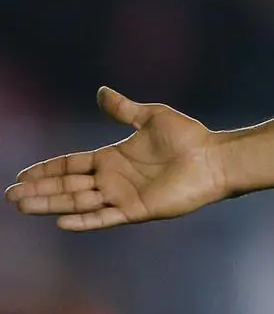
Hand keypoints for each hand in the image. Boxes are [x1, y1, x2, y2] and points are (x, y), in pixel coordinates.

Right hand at [6, 88, 227, 231]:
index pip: (71, 166)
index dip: (47, 170)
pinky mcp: (136, 210)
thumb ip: (124, 109)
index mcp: (112, 158)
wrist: (214, 158)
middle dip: (39, 190)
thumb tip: (101, 92)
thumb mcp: (151, 117)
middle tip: (10, 195)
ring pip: (78, 202)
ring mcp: (122, 196)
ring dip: (51, 204)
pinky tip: (61, 221)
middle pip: (67, 186)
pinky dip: (84, 220)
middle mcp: (113, 179)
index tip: (22, 174)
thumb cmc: (189, 137)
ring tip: (23, 205)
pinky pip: (104, 218)